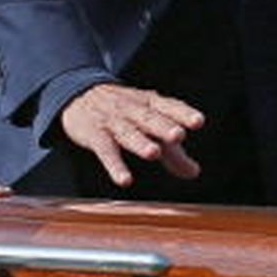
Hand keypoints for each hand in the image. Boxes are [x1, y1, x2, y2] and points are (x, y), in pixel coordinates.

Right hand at [59, 83, 203, 186]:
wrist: (78, 96)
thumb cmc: (122, 114)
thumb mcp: (148, 126)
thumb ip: (172, 151)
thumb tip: (194, 172)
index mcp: (150, 104)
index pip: (168, 106)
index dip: (183, 113)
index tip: (198, 121)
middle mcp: (132, 110)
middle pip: (149, 118)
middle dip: (163, 126)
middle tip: (177, 135)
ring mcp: (112, 122)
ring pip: (128, 132)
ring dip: (140, 142)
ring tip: (153, 153)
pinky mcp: (94, 135)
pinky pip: (105, 150)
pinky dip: (115, 165)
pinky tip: (124, 180)